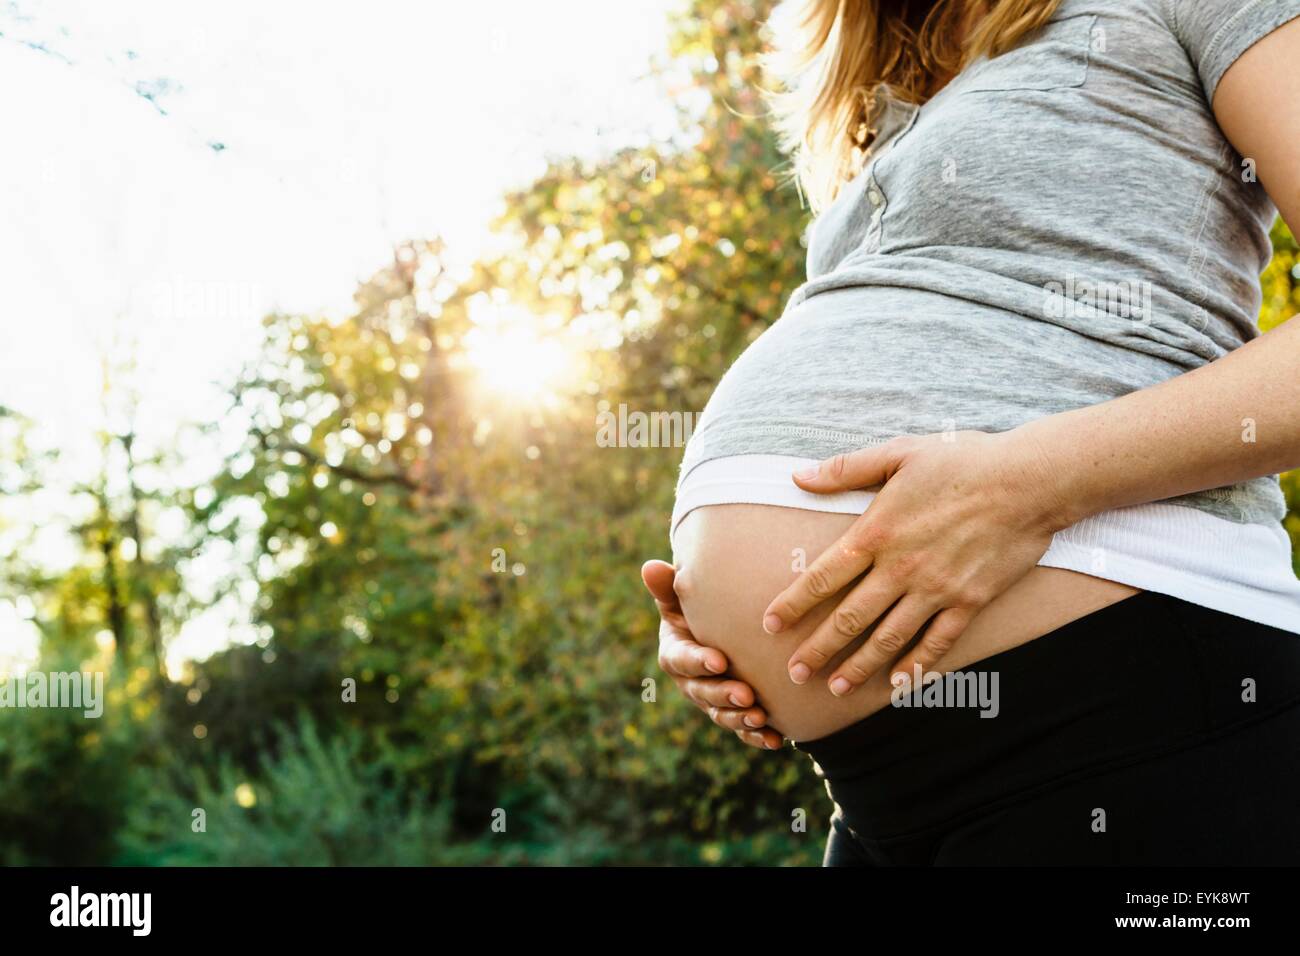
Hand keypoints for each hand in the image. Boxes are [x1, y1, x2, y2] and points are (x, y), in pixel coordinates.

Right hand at [642, 559, 782, 749]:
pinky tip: (776, 739)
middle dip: (723, 696)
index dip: (698, 662)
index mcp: (675, 653)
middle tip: (746, 695)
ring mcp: (711, 701)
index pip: (682, 660)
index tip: (719, 660)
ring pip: (722, 715)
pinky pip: (742, 731)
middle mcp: (690, 682)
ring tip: (760, 717)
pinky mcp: (733, 713)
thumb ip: (668, 586)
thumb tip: (651, 567)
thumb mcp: (681, 596)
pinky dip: (757, 737)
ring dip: (740, 719)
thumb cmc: (698, 607)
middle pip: (703, 693)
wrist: (722, 628)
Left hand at [762, 429, 1069, 695]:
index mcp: (876, 532)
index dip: (792, 605)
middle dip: (817, 649)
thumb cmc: (962, 460)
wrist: (1030, 480)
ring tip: (836, 688)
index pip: (821, 577)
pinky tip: (897, 684)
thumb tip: (798, 476)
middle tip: (793, 673)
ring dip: (859, 666)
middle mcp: (901, 568)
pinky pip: (936, 643)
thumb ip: (845, 469)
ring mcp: (936, 589)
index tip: (769, 626)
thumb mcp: (898, 452)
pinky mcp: (969, 602)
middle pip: (848, 618)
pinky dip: (915, 667)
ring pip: (888, 638)